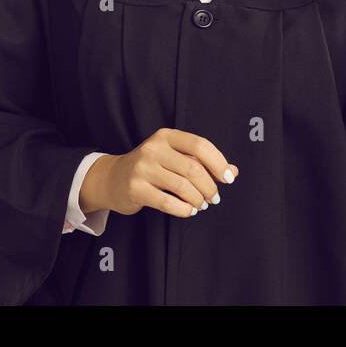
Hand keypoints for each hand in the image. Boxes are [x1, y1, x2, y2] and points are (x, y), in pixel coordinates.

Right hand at [81, 128, 238, 219]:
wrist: (112, 179)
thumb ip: (202, 162)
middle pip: (193, 168)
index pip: (200, 145)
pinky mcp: (136, 189)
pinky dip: (184, 209)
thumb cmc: (151, 168)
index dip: (218, 162)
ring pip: (183, 186)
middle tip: (214, 198)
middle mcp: (153, 148)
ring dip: (198, 199)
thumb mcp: (174, 157)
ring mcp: (143, 168)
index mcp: (166, 136)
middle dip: (210, 186)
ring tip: (202, 204)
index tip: (229, 178)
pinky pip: (168, 202)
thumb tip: (233, 172)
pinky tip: (189, 211)